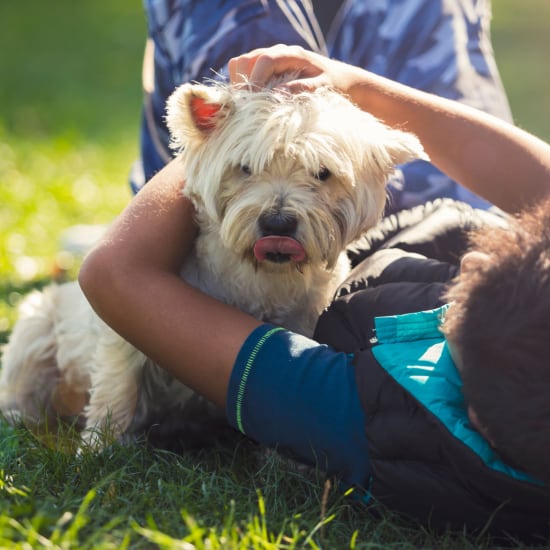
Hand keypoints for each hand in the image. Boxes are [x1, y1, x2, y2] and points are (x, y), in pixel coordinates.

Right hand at [228, 44, 357, 94]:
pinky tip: (251, 104)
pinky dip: (242, 87)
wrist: (340, 80)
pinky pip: (243, 74)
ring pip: (239, 66)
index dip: (253, 82)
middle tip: (247, 108)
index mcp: (290, 54)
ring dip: (239, 86)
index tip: (250, 104)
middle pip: (244, 61)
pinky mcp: (264, 71)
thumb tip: (276, 94)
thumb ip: (301, 89)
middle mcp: (276, 53)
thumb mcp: (322, 88)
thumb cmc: (333, 85)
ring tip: (248, 107)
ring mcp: (268, 61)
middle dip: (242, 84)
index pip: (262, 61)